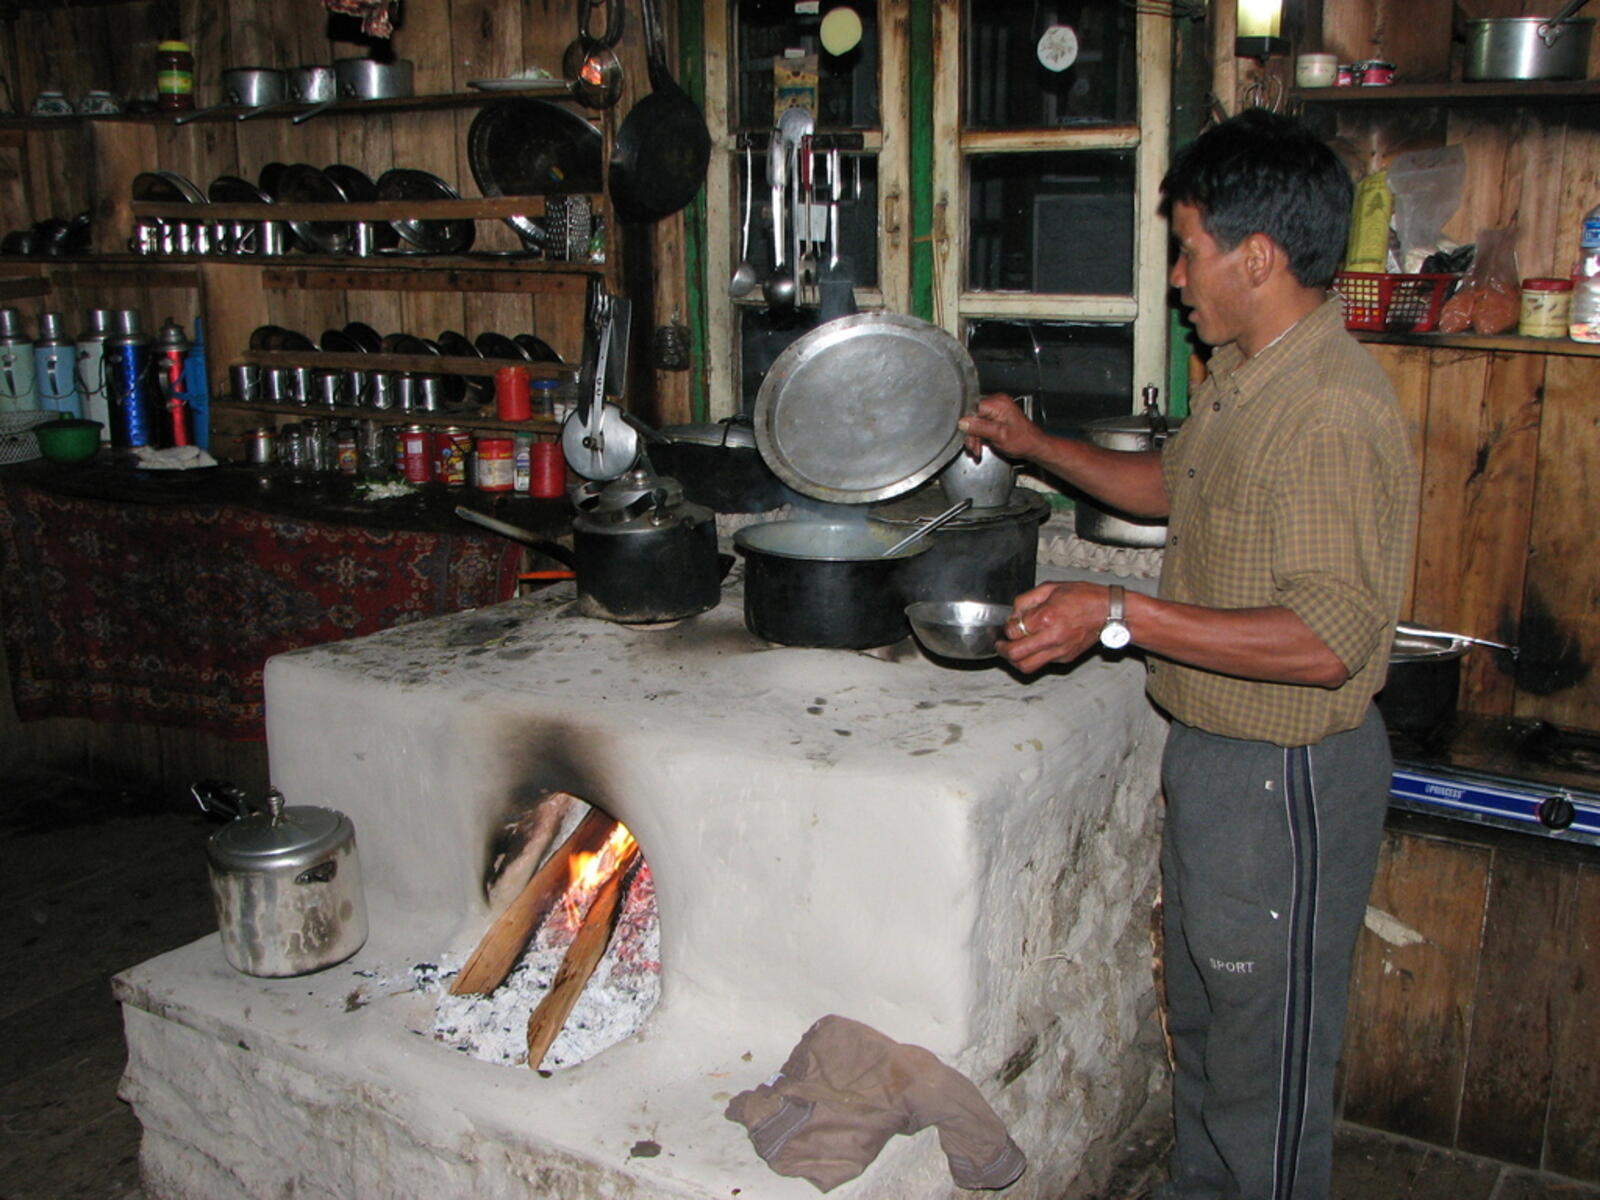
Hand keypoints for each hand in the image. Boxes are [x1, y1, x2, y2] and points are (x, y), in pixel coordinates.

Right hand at [957, 393, 1039, 460]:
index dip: (969, 426)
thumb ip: (980, 427)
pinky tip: (982, 443)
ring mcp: (996, 409)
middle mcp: (997, 403)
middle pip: (973, 416)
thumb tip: (963, 422)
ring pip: (976, 422)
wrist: (1033, 446)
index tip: (971, 438)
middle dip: (972, 434)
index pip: (972, 409)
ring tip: (979, 448)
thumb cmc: (1023, 441)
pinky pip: (981, 424)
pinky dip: (980, 435)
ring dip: (975, 437)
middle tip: (975, 446)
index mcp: (998, 403)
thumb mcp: (999, 435)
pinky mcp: (996, 416)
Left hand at [997, 581, 1113, 673]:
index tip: (1009, 624)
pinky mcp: (1065, 658)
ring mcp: (1059, 651)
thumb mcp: (1050, 588)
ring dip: (1014, 661)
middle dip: (1002, 650)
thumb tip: (1013, 614)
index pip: (1013, 631)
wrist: (1108, 612)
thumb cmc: (1083, 597)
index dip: (1006, 628)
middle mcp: (1051, 638)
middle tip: (1000, 645)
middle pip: (1016, 655)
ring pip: (1027, 667)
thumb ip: (1026, 600)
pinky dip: (1033, 658)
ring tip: (1012, 651)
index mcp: (1046, 617)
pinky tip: (1034, 647)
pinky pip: (1042, 663)